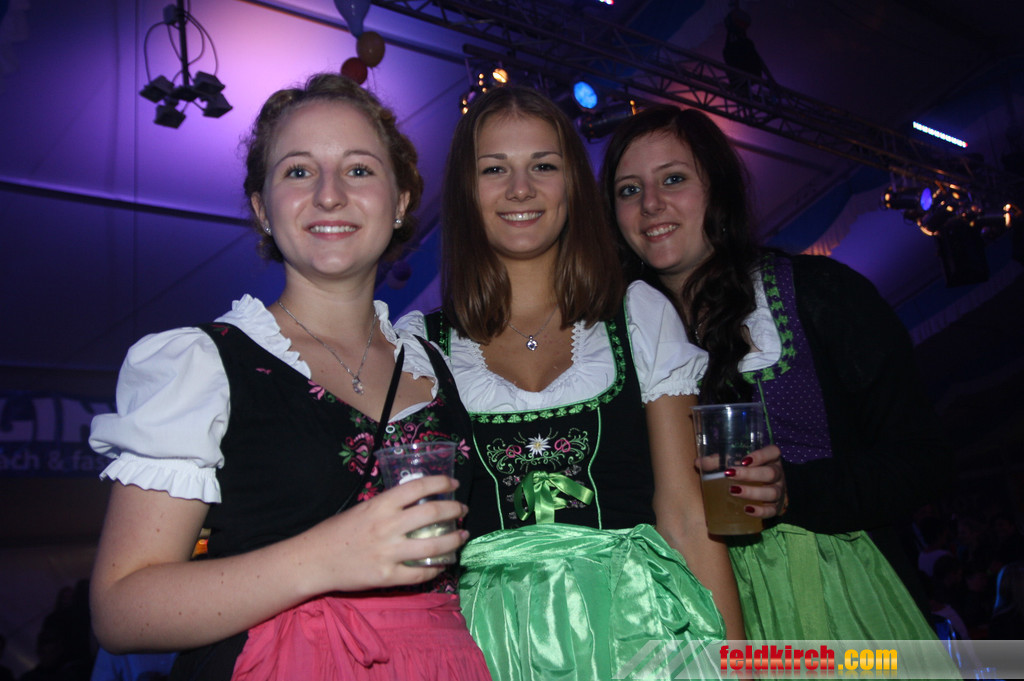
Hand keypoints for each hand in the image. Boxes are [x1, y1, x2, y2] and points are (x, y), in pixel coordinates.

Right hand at [304, 475, 468, 591]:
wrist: (314, 560)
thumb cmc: (336, 531)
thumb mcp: (362, 509)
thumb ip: (387, 506)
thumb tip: (415, 502)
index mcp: (380, 505)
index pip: (418, 487)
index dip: (440, 482)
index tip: (453, 483)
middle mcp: (387, 526)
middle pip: (433, 513)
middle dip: (455, 510)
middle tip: (462, 510)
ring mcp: (388, 552)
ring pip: (433, 546)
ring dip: (454, 540)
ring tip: (462, 537)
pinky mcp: (387, 576)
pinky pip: (420, 574)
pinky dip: (436, 568)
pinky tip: (443, 564)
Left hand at [721, 445, 787, 518]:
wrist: (766, 491)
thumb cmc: (748, 472)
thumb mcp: (737, 463)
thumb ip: (718, 461)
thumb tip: (698, 462)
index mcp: (770, 459)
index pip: (773, 452)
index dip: (761, 455)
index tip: (743, 460)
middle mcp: (777, 474)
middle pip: (770, 473)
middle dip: (750, 474)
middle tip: (730, 475)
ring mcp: (779, 491)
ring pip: (772, 492)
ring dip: (753, 492)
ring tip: (733, 491)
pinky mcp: (776, 507)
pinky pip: (771, 511)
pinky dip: (760, 511)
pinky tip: (747, 510)